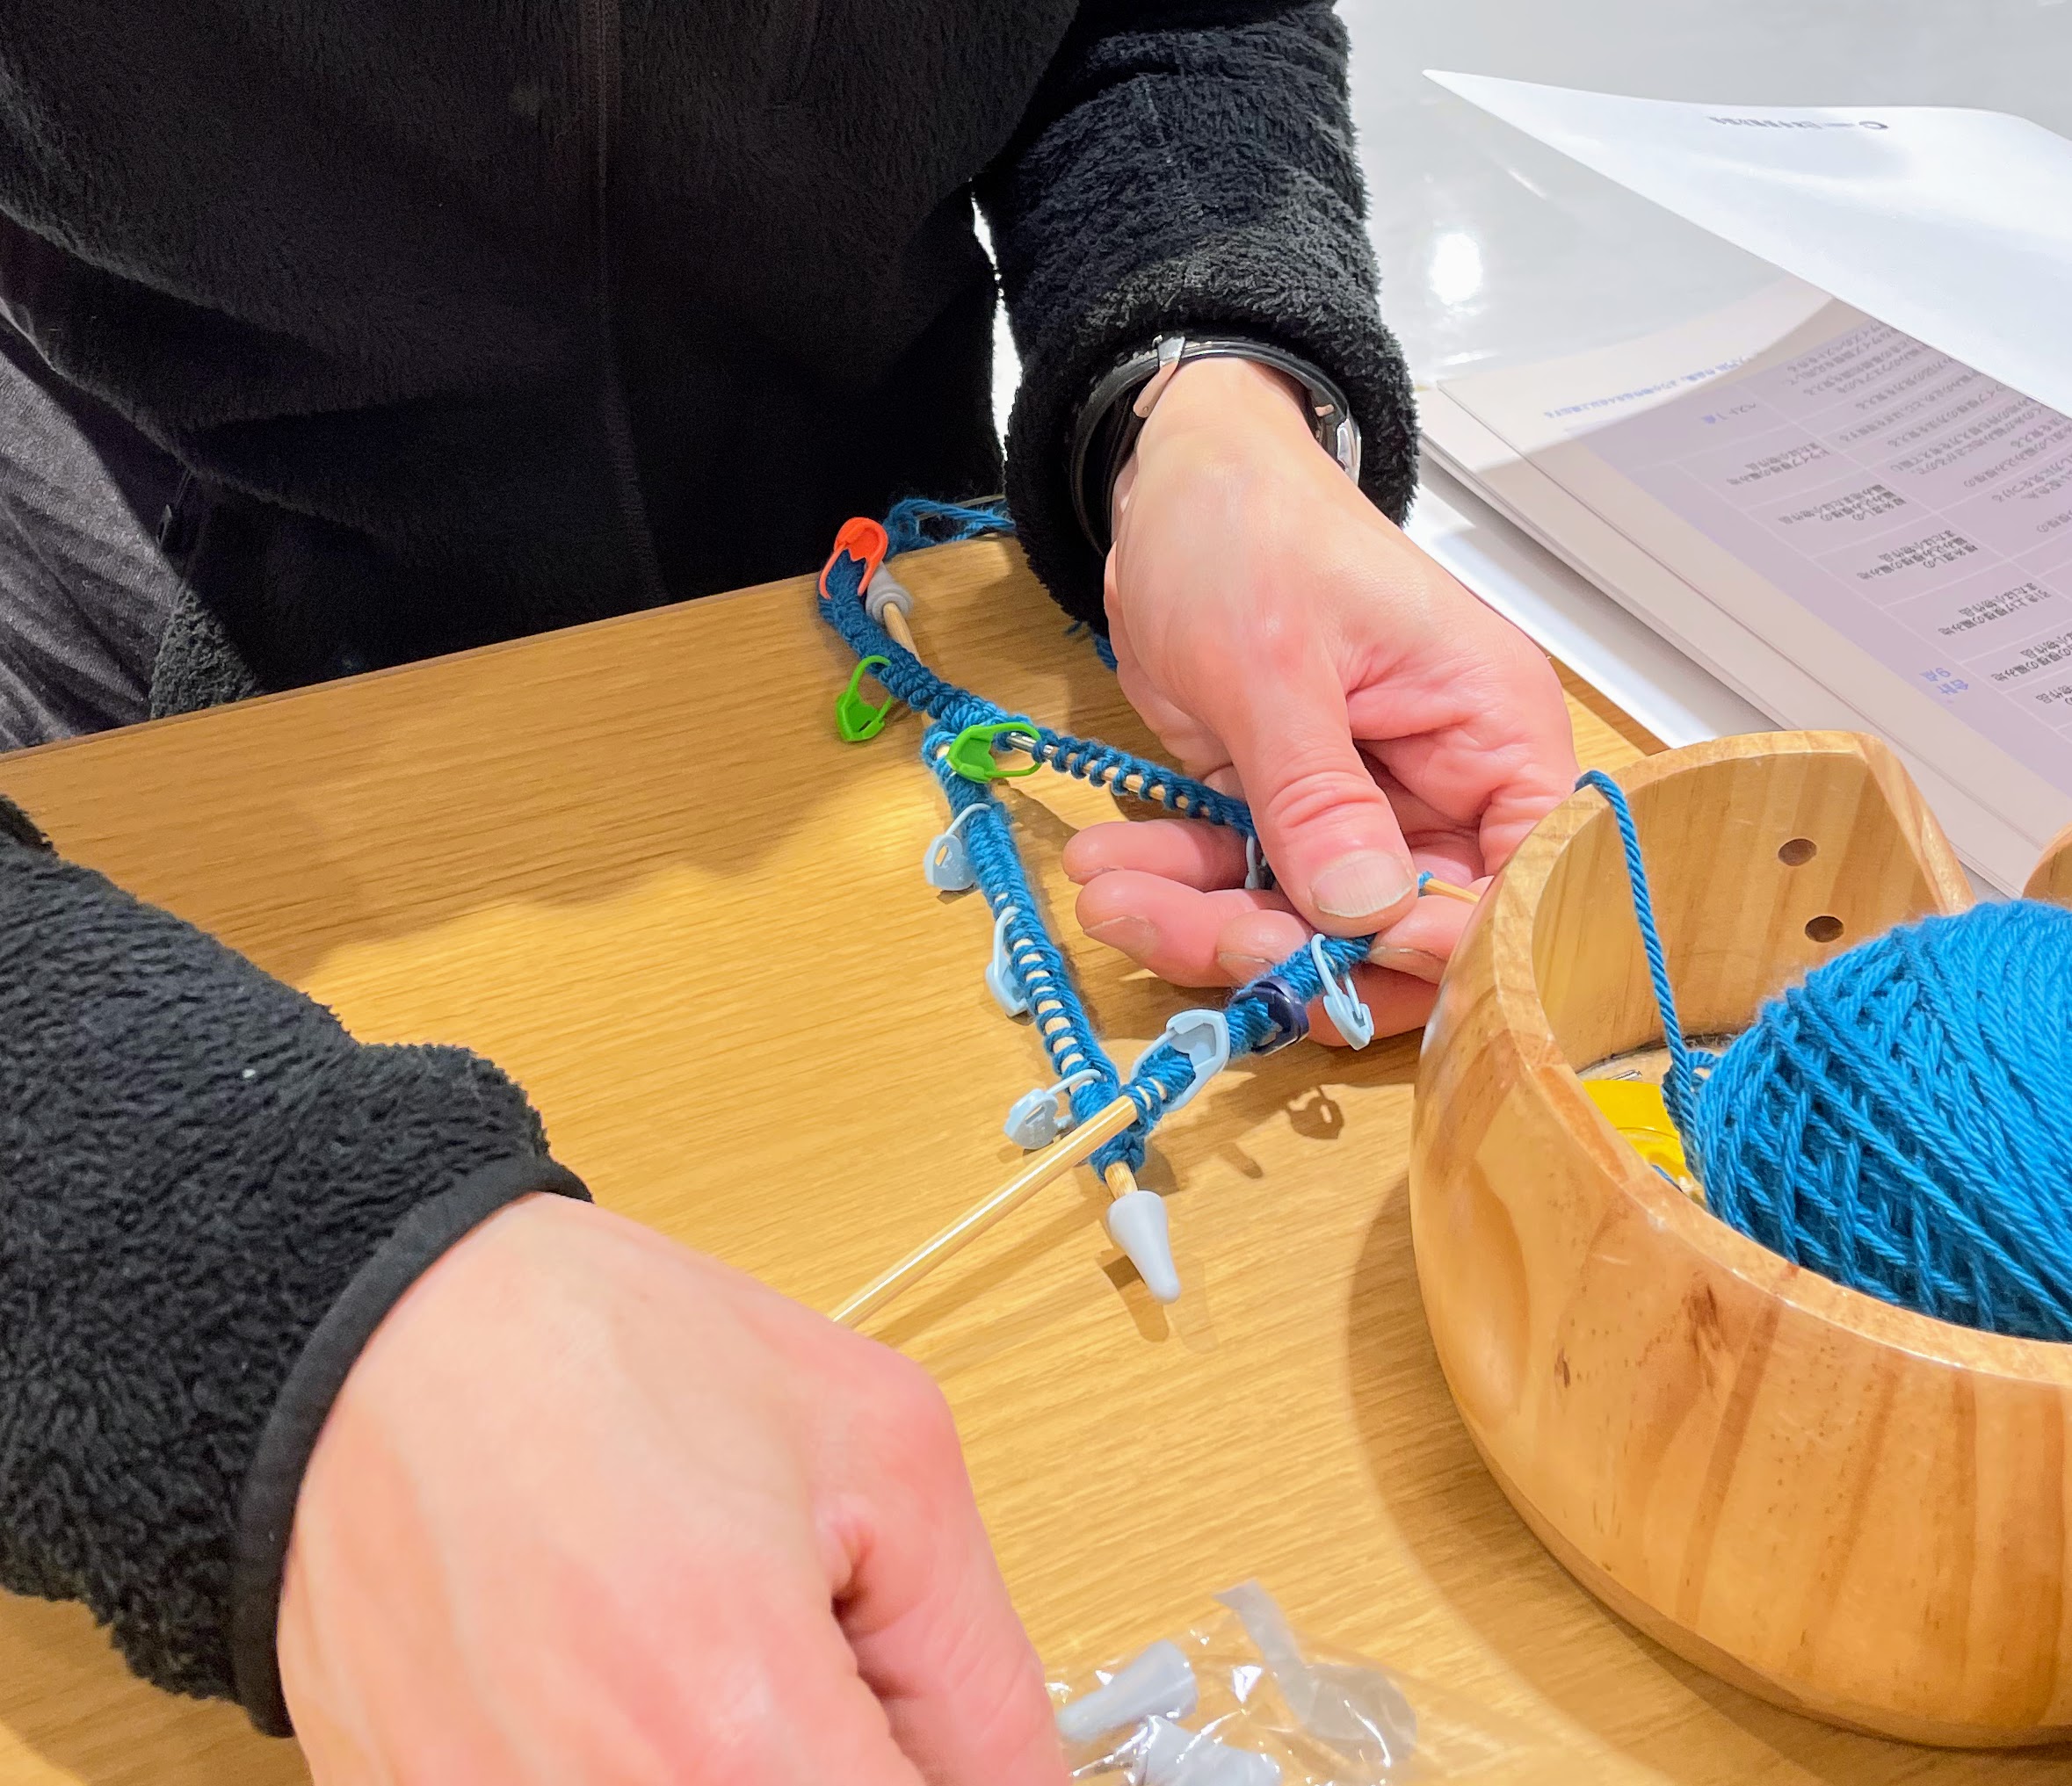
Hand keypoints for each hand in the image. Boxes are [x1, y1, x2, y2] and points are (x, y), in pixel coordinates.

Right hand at [278, 1195, 1065, 1785]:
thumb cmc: (605, 1355)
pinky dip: (651, 1760)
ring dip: (761, 1767)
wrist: (381, 1339)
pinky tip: (637, 1687)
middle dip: (859, 1767)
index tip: (942, 1745)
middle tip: (839, 1686)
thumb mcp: (883, 1450)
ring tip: (724, 1670)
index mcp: (746, 1735)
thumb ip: (985, 1673)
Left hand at [1064, 357, 1576, 1038]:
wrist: (1170, 478)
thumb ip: (1319, 794)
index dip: (1444, 947)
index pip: (1519, 882)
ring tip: (1109, 895)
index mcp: (1490, 732)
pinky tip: (1109, 869)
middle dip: (1296, 951)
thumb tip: (1364, 913)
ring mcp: (1360, 808)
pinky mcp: (1285, 814)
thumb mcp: (1275, 661)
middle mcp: (1443, 786)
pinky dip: (1178, 889)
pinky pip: (1246, 884)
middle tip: (1194, 933)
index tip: (1345, 957)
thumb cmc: (1249, 526)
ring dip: (1209, 927)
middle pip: (1402, 929)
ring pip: (1310, 925)